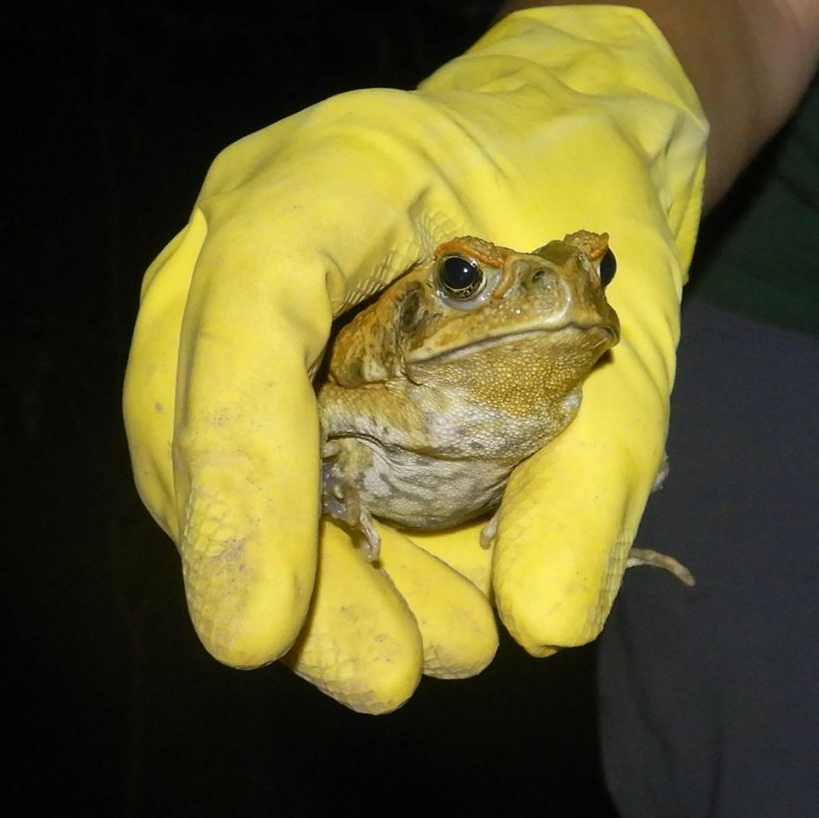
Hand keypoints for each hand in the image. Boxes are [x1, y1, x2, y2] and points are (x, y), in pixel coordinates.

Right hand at [123, 6, 706, 710]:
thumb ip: (596, 464)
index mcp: (332, 168)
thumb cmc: (586, 198)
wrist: (555, 139)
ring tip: (444, 654)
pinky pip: (272, 477)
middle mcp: (246, 232)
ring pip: (215, 464)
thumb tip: (543, 625)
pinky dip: (341, 564)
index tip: (258, 626)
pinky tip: (430, 621)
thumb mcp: (626, 319)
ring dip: (317, 583)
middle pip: (192, 407)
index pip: (252, 302)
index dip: (242, 464)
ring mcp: (235, 301)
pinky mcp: (263, 368)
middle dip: (278, 566)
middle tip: (383, 678)